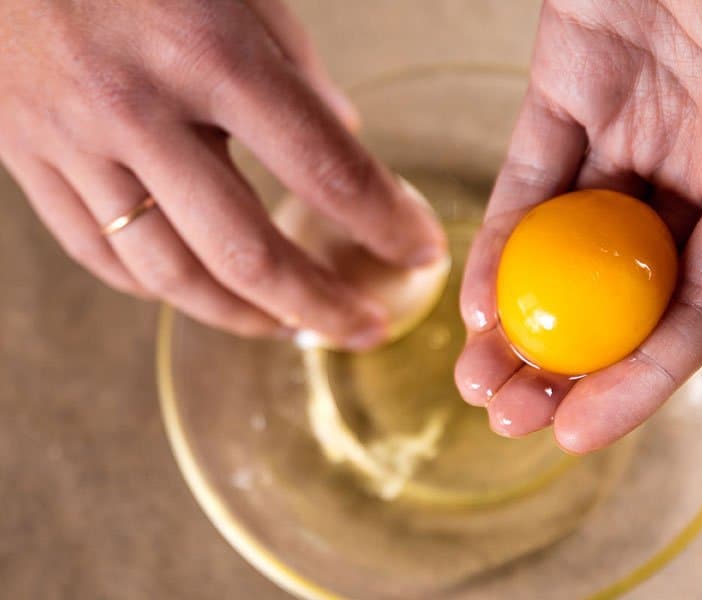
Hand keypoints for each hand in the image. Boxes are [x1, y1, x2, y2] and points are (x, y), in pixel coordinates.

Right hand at [0, 0, 444, 347]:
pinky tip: (203, 293)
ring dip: (243, 317)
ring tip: (292, 330)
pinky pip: (100, 252)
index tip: (421, 249)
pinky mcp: (26, 158)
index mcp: (208, 52)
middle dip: (320, 305)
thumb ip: (293, 67)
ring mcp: (72, 141)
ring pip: (169, 274)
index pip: (323, 168)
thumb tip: (342, 133)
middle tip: (366, 328)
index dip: (384, 221)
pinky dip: (160, 288)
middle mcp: (139, 108)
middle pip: (246, 251)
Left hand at [457, 0, 701, 451]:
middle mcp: (692, 171)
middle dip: (561, 366)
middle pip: (617, 293)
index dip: (635, 383)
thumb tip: (694, 315)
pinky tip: (472, 302)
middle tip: (508, 417)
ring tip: (477, 381)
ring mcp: (628, 132)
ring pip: (563, 249)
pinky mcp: (568, 89)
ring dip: (517, 320)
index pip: (693, 314)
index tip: (576, 433)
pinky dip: (500, 242)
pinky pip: (526, 181)